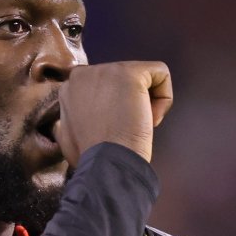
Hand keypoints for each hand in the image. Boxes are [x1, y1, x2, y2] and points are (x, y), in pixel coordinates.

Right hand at [55, 61, 173, 164]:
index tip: (113, 130)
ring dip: (147, 105)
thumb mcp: (72, 135)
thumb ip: (78, 117)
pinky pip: (161, 73)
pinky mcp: (130, 72)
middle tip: (124, 130)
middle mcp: (84, 73)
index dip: (116, 111)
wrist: (104, 164)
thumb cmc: (93, 159)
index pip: (107, 88)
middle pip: (125, 81)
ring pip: (144, 78)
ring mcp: (107, 70)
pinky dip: (164, 98)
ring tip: (135, 126)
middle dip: (130, 106)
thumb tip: (88, 116)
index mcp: (71, 88)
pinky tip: (150, 119)